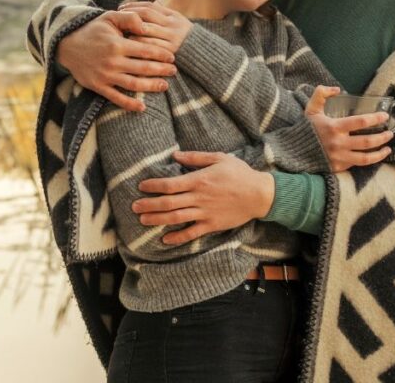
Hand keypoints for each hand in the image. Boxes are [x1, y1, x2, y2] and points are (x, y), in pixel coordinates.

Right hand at [56, 10, 177, 111]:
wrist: (67, 45)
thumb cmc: (92, 30)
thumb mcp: (109, 17)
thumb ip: (129, 18)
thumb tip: (146, 26)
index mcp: (117, 44)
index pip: (146, 50)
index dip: (161, 54)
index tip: (172, 56)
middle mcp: (112, 61)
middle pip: (144, 69)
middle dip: (162, 70)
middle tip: (174, 71)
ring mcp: (105, 76)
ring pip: (134, 84)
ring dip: (152, 86)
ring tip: (164, 85)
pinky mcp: (98, 86)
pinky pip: (116, 98)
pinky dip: (130, 104)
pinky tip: (143, 107)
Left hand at [117, 1, 192, 52]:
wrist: (202, 55)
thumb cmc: (182, 38)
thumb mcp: (175, 23)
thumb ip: (161, 15)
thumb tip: (139, 8)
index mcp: (173, 15)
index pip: (149, 6)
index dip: (133, 6)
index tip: (121, 8)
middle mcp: (172, 25)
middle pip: (145, 15)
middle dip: (129, 16)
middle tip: (117, 20)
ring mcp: (171, 38)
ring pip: (145, 30)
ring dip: (131, 30)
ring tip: (121, 32)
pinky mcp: (169, 52)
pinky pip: (149, 46)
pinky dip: (137, 44)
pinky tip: (129, 46)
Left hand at [133, 151, 274, 244]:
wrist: (260, 194)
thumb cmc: (239, 174)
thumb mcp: (219, 158)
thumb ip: (196, 157)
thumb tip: (175, 155)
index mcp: (199, 180)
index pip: (170, 184)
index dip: (153, 186)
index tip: (141, 186)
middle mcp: (199, 198)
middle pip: (168, 203)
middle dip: (149, 204)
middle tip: (134, 206)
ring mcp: (205, 213)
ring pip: (176, 218)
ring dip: (157, 219)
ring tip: (142, 220)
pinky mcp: (212, 225)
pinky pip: (191, 233)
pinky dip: (177, 237)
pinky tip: (165, 239)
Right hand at [304, 86, 392, 172]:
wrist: (293, 151)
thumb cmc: (305, 129)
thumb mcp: (311, 109)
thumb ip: (321, 94)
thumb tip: (337, 89)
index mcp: (334, 127)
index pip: (361, 122)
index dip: (376, 118)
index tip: (384, 116)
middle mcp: (338, 143)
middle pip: (367, 141)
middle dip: (382, 137)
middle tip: (390, 133)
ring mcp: (338, 157)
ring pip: (366, 158)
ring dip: (380, 153)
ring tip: (388, 148)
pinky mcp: (337, 167)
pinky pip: (356, 165)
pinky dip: (368, 160)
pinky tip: (374, 156)